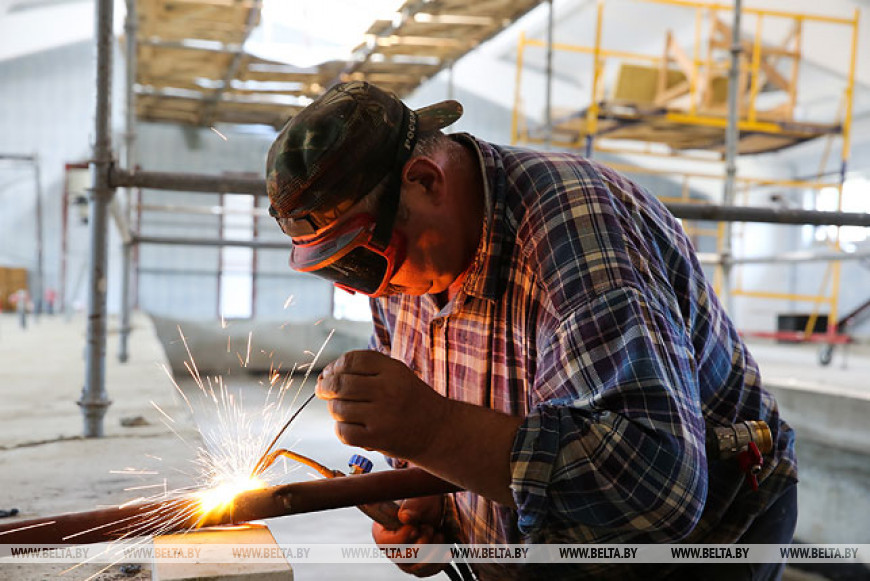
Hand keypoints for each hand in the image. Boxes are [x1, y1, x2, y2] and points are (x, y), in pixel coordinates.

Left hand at [316, 350, 447, 460]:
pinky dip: (340, 429)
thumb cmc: (410, 400)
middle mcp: (388, 390)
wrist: (438, 431)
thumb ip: (366, 370)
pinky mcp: (378, 439)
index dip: (335, 365)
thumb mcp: (397, 374)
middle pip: (340, 383)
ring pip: (338, 409)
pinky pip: (343, 432)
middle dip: (325, 386)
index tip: (330, 373)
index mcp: (393, 370)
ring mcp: (382, 416)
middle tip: (323, 390)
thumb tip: (325, 375)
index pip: (353, 359)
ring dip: (335, 409)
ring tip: (344, 410)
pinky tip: (348, 425)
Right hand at [372, 496, 449, 576]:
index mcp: (382, 530)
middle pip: (402, 559)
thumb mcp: (418, 498)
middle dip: (421, 544)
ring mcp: (405, 559)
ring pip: (416, 568)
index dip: (402, 537)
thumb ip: (412, 505)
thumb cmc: (423, 500)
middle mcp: (391, 548)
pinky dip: (439, 562)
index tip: (416, 526)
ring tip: (439, 535)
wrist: (437, 507)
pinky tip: (446, 550)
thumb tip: (404, 518)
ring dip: (432, 553)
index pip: (386, 543)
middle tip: (429, 528)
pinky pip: (427, 572)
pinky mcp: (419, 565)